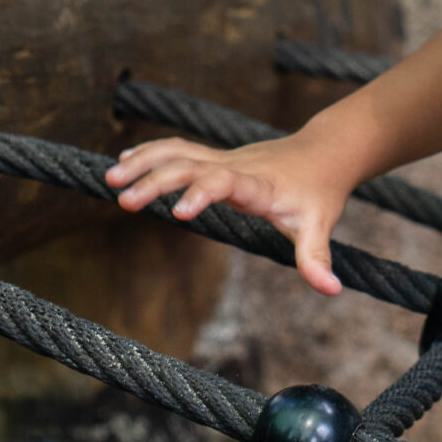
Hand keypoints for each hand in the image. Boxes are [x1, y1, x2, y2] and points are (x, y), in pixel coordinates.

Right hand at [104, 135, 351, 294]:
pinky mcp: (217, 157)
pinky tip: (125, 161)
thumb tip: (331, 291)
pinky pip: (180, 149)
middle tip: (124, 200)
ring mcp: (224, 159)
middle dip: (156, 180)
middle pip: (192, 164)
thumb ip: (317, 259)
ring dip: (144, 161)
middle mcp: (237, 167)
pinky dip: (151, 152)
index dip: (203, 193)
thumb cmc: (320, 193)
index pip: (227, 182)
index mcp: (259, 185)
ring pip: (179, 151)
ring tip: (110, 178)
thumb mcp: (320, 226)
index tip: (178, 213)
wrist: (324, 153)